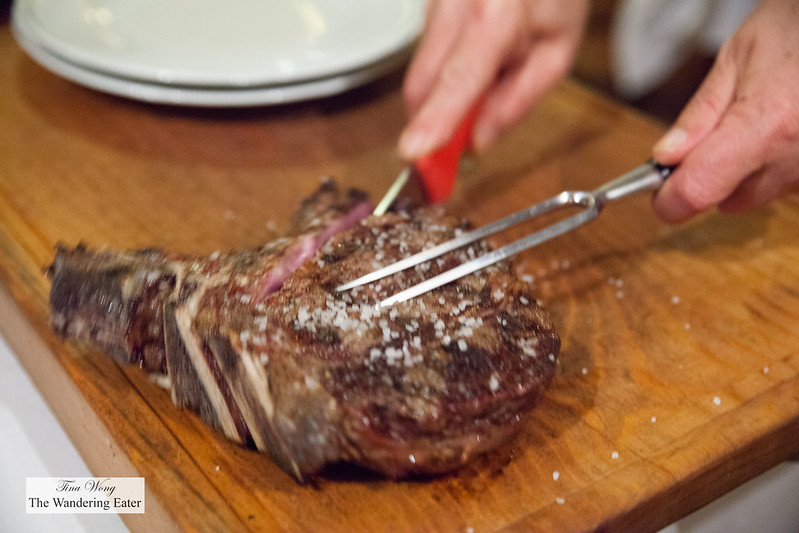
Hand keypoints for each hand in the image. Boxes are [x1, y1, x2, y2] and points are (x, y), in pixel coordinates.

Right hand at [398, 0, 588, 160]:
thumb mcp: (558, 50)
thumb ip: (519, 100)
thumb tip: (479, 141)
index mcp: (497, 14)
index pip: (459, 78)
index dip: (435, 119)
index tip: (415, 150)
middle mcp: (455, 4)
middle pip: (424, 84)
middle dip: (438, 118)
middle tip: (463, 141)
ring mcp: (436, 2)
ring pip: (422, 73)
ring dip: (448, 90)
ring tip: (490, 69)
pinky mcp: (427, 5)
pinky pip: (426, 54)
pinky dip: (447, 68)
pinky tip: (478, 52)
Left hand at [652, 0, 798, 222]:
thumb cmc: (796, 29)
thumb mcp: (737, 58)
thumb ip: (699, 114)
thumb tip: (665, 157)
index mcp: (764, 126)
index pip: (697, 191)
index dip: (669, 198)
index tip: (657, 189)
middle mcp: (794, 158)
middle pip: (726, 200)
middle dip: (708, 175)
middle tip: (715, 131)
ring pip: (756, 194)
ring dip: (744, 170)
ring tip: (759, 119)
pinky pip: (784, 183)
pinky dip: (773, 164)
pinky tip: (780, 127)